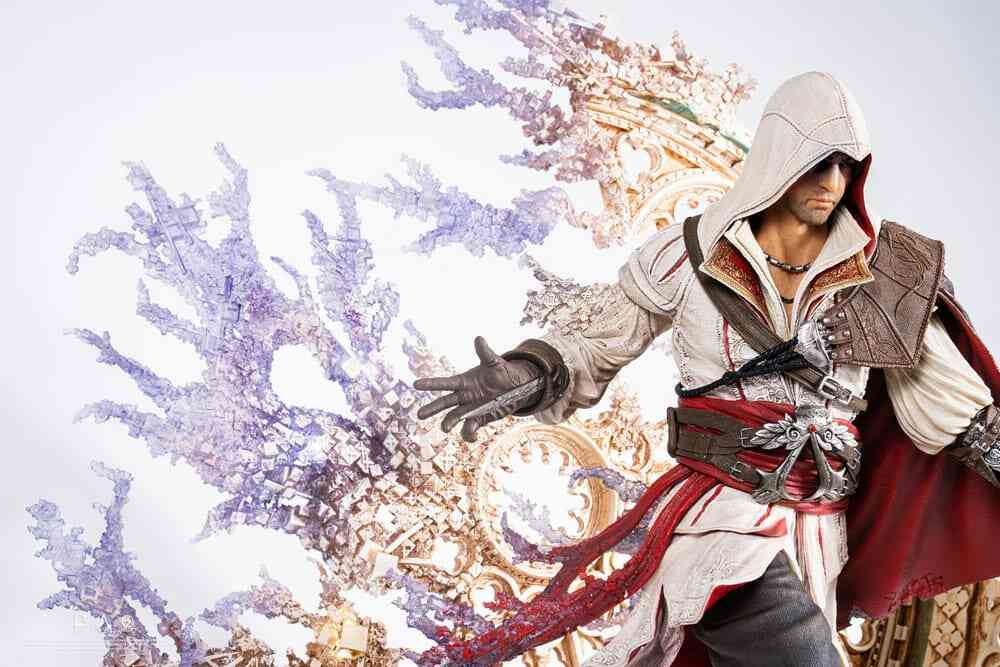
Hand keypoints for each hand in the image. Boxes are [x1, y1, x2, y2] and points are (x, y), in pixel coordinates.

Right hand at [413, 336, 541, 441]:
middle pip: (444, 403)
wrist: (515, 387)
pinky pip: (470, 428)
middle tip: (420, 415)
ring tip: (445, 428)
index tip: (416, 384)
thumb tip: (479, 339)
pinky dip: (469, 433)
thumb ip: (485, 353)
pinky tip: (473, 436)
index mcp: (464, 382)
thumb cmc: (502, 371)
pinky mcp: (480, 419)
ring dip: (448, 423)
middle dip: (432, 408)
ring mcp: (471, 409)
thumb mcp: (494, 362)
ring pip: (454, 417)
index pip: (445, 383)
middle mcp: (464, 396)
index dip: (431, 383)